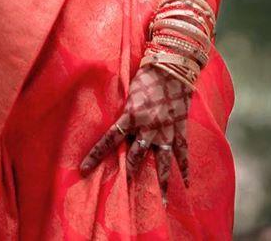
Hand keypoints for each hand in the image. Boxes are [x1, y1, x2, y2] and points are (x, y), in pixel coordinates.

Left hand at [80, 63, 191, 200]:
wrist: (172, 65)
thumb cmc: (147, 74)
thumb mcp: (129, 91)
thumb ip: (124, 110)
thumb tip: (116, 123)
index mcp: (131, 116)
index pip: (108, 139)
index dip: (95, 155)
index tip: (84, 170)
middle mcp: (148, 127)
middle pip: (135, 157)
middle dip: (128, 173)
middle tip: (121, 193)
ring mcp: (166, 131)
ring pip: (162, 163)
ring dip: (161, 184)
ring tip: (161, 204)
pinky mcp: (180, 129)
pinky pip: (183, 153)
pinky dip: (185, 168)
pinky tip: (186, 184)